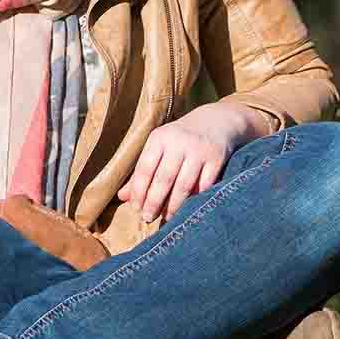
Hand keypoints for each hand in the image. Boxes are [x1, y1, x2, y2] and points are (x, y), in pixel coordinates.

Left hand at [117, 103, 271, 221]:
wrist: (217, 120)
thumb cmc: (180, 139)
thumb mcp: (159, 147)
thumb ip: (142, 171)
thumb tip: (122, 197)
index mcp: (159, 138)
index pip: (145, 169)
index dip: (139, 191)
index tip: (136, 208)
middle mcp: (178, 142)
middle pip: (164, 179)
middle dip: (154, 202)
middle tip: (148, 218)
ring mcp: (199, 150)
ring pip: (184, 185)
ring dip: (174, 205)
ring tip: (166, 218)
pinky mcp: (217, 157)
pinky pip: (205, 185)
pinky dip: (196, 198)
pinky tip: (188, 209)